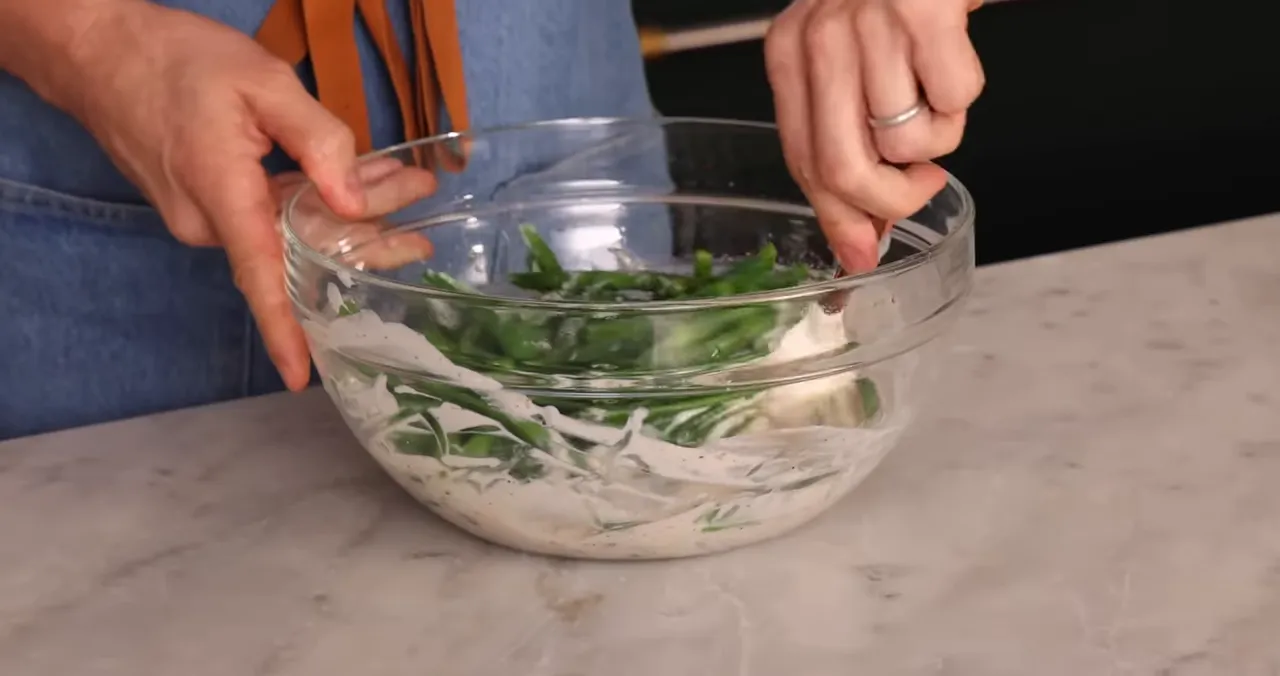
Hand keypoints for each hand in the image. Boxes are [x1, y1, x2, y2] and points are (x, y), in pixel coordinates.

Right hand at [57, 1, 367, 390]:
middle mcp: (207, 222)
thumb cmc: (174, 59)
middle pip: (295, 254)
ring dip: (342, 219)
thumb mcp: (261, 82)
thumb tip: (351, 202)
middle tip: (421, 233)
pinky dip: (308, 206)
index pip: (261, 279)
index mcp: (222, 197)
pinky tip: (351, 186)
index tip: (303, 376)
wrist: (96, 48)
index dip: (284, 331)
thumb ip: (317, 141)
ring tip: (405, 192)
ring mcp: (201, 216)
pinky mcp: (202, 202)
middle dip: (364, 245)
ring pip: (285, 234)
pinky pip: (264, 217)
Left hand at [765, 0, 984, 271]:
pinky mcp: (927, 12)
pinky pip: (953, 102)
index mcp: (790, 52)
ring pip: (906, 140)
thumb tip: (859, 241)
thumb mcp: (850, 63)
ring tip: (935, 90)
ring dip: (938, 136)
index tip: (862, 253)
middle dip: (890, 203)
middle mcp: (820, 36)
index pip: (801, 161)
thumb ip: (845, 145)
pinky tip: (952, 59)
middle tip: (919, 186)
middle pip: (842, 168)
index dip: (837, 217)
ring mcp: (871, 22)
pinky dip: (964, 98)